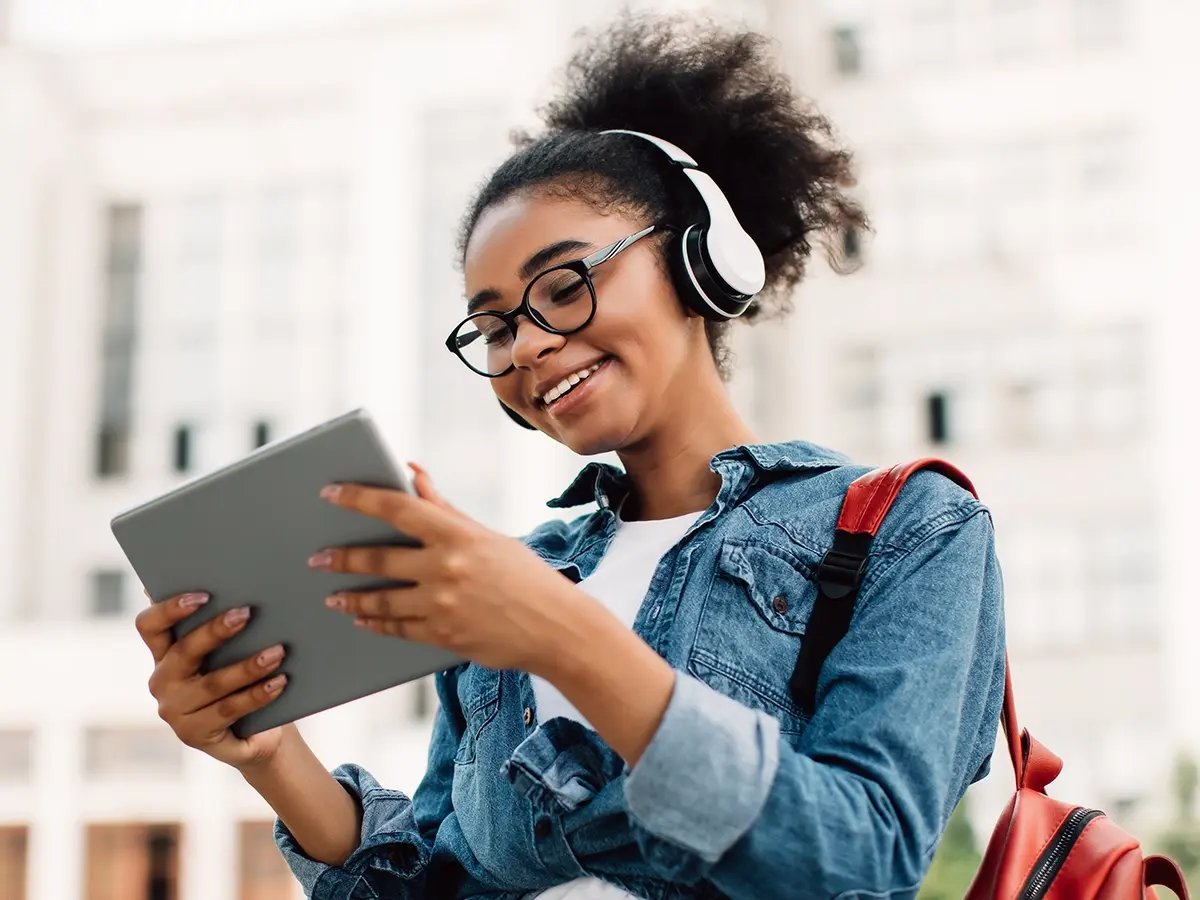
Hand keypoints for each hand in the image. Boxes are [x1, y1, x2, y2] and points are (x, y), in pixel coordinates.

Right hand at [135, 587, 290, 769]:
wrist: (258, 732)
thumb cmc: (243, 678)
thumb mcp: (231, 651)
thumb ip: (225, 623)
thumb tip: (246, 586)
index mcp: (164, 652)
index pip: (150, 626)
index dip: (169, 609)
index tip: (203, 594)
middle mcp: (163, 680)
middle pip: (184, 651)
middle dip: (216, 631)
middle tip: (247, 613)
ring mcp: (176, 710)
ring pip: (212, 684)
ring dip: (247, 666)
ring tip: (277, 652)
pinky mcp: (195, 734)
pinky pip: (228, 710)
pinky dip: (256, 695)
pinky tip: (279, 682)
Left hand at [310, 461, 579, 673]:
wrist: (556, 628)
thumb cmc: (524, 576)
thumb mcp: (487, 537)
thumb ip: (444, 510)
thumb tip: (413, 474)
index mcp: (458, 535)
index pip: (397, 508)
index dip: (359, 498)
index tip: (331, 492)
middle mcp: (447, 568)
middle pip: (379, 560)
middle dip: (342, 559)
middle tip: (317, 559)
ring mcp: (443, 605)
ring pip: (382, 601)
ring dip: (352, 598)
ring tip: (332, 597)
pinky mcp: (443, 637)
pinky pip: (398, 629)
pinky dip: (376, 624)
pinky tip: (362, 619)